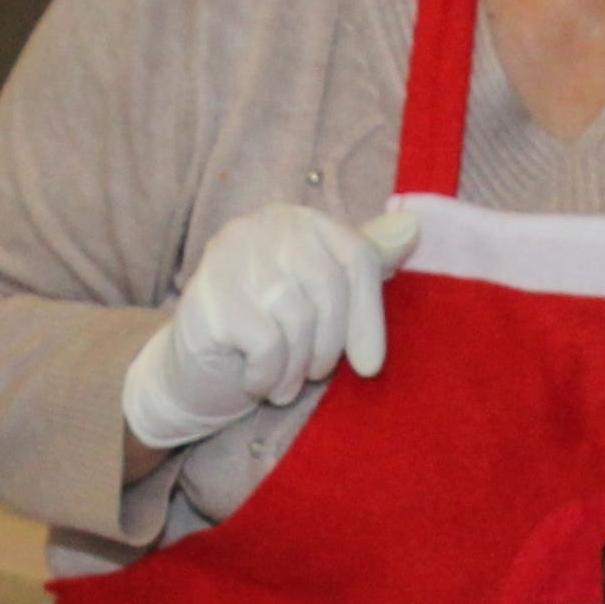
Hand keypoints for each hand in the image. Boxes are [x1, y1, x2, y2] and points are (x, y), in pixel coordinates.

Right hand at [120, 206, 423, 449]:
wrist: (189, 374)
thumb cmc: (263, 335)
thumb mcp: (318, 299)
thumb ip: (360, 261)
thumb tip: (415, 227)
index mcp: (298, 220)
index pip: (357, 257)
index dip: (369, 318)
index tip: (369, 366)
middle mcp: (263, 225)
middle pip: (331, 286)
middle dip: (330, 346)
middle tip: (311, 375)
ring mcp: (232, 256)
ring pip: (298, 318)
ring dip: (295, 368)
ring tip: (282, 383)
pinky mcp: (211, 295)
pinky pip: (268, 343)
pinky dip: (269, 375)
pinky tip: (256, 382)